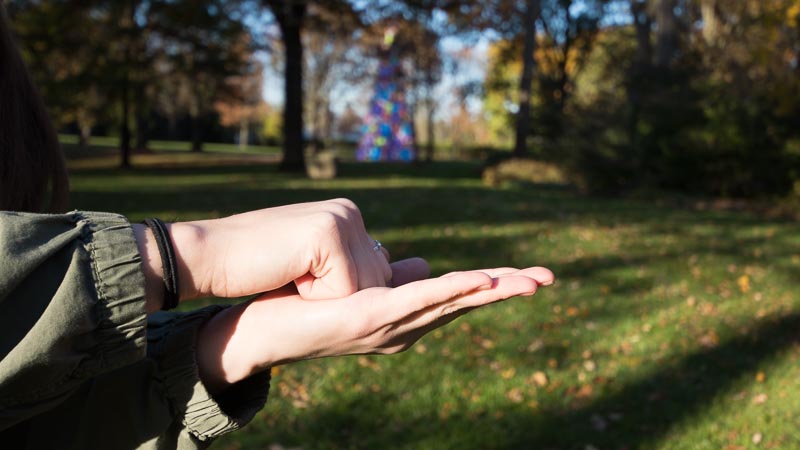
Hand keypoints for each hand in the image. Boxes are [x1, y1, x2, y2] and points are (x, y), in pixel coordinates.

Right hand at [136, 199, 425, 309]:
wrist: (212, 255)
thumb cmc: (258, 266)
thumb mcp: (314, 266)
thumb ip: (354, 264)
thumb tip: (412, 267)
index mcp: (348, 217)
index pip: (377, 275)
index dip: (342, 293)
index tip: (305, 279)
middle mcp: (349, 213)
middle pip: (377, 283)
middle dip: (339, 297)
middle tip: (295, 277)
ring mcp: (340, 219)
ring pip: (365, 289)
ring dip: (326, 298)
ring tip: (291, 276)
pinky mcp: (327, 234)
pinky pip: (344, 290)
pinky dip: (315, 295)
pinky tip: (288, 274)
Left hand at [196, 266, 554, 392]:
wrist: (262, 324)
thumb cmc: (310, 303)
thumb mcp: (365, 286)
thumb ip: (396, 278)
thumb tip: (422, 263)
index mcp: (406, 315)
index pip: (459, 294)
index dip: (496, 282)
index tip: (533, 273)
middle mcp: (404, 327)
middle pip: (465, 301)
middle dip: (509, 289)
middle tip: (550, 278)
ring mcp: (389, 325)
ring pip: (451, 302)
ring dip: (492, 291)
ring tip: (529, 280)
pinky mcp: (369, 317)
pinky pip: (416, 301)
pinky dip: (451, 290)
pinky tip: (481, 281)